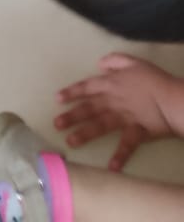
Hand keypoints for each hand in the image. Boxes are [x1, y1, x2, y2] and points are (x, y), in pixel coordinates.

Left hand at [55, 54, 178, 170]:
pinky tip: (111, 168)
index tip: (57, 100)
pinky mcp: (137, 131)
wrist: (173, 97)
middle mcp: (113, 100)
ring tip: (71, 142)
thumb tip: (99, 65)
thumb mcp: (133, 61)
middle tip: (56, 124)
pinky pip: (127, 145)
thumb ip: (115, 61)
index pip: (87, 87)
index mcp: (111, 83)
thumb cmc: (154, 78)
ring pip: (100, 125)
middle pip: (88, 108)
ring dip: (85, 134)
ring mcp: (124, 117)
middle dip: (71, 116)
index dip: (72, 92)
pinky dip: (120, 156)